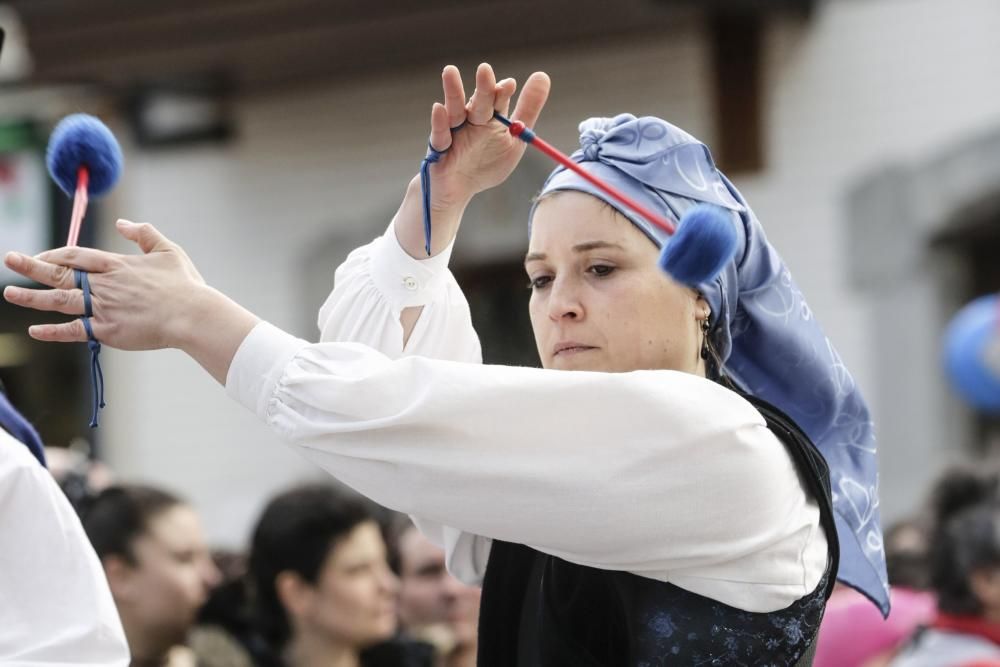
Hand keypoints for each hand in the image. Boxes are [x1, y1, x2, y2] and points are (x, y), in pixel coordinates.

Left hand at [4, 220, 208, 349]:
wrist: (191, 315)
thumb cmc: (184, 285)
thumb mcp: (168, 251)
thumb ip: (144, 233)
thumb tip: (122, 223)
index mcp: (116, 264)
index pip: (76, 256)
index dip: (56, 254)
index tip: (42, 255)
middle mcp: (104, 284)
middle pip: (60, 273)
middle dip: (31, 266)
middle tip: (10, 259)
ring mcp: (103, 308)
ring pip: (59, 300)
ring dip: (31, 297)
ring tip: (9, 293)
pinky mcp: (107, 331)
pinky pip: (74, 331)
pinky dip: (53, 331)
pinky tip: (34, 330)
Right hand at [429, 62, 549, 206]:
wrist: (460, 190)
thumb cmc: (487, 164)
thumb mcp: (514, 140)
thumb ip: (528, 110)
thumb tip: (542, 75)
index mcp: (491, 118)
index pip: (498, 101)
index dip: (502, 92)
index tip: (510, 85)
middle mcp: (472, 120)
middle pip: (479, 103)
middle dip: (483, 88)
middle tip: (485, 70)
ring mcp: (454, 131)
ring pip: (455, 111)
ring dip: (453, 93)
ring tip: (450, 71)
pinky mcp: (438, 147)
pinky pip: (439, 134)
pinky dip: (439, 122)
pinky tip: (439, 108)